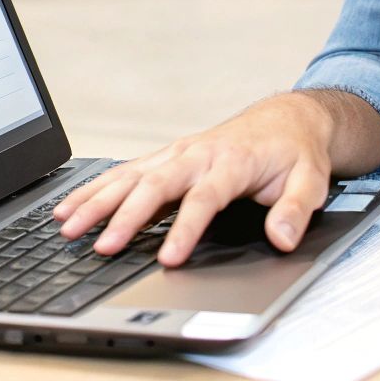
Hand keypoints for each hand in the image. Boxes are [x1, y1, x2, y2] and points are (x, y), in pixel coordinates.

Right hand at [51, 94, 339, 265]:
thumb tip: (283, 237)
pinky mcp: (166, 158)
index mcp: (230, 162)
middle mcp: (196, 154)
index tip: (167, 260)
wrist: (286, 120)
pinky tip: (70, 206)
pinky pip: (125, 172)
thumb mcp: (311, 181)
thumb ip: (295, 209)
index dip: (184, 230)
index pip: (202, 199)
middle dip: (123, 217)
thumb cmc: (295, 153)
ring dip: (97, 201)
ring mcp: (177, 154)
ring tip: (68, 226)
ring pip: (129, 177)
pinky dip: (95, 188)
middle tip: (99, 246)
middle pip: (153, 186)